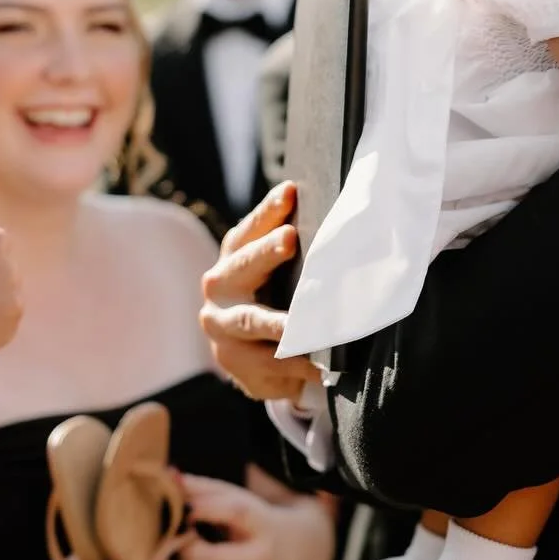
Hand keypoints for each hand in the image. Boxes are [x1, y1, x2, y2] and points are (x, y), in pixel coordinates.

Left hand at [172, 469, 335, 559]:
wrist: (287, 552)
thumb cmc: (246, 521)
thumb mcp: (230, 498)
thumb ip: (199, 488)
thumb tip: (168, 475)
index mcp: (260, 520)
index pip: (235, 512)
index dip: (205, 509)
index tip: (185, 510)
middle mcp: (264, 554)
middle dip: (189, 553)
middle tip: (177, 545)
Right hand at [200, 185, 320, 401]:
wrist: (256, 358)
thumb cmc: (275, 299)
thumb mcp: (278, 272)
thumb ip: (290, 249)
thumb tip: (337, 218)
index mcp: (234, 256)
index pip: (250, 229)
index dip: (269, 211)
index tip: (289, 192)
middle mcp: (220, 287)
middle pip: (243, 266)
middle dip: (266, 252)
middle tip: (289, 238)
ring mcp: (222, 328)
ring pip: (251, 321)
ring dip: (278, 321)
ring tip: (301, 323)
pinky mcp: (234, 363)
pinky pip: (268, 362)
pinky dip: (295, 364)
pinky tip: (318, 367)